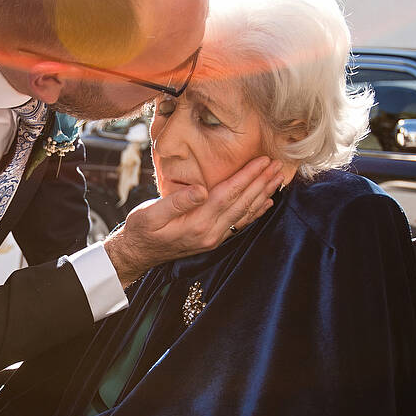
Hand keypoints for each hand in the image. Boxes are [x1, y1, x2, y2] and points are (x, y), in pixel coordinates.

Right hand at [103, 156, 283, 285]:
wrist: (137, 254)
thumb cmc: (141, 230)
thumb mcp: (150, 214)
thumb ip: (176, 202)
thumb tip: (201, 190)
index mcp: (197, 224)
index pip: (228, 195)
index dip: (246, 177)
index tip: (262, 161)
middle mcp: (211, 233)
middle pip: (242, 203)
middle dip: (261, 182)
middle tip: (278, 165)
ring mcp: (214, 238)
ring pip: (245, 213)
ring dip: (263, 194)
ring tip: (278, 178)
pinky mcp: (213, 239)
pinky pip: (239, 223)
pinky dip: (255, 212)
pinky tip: (266, 202)